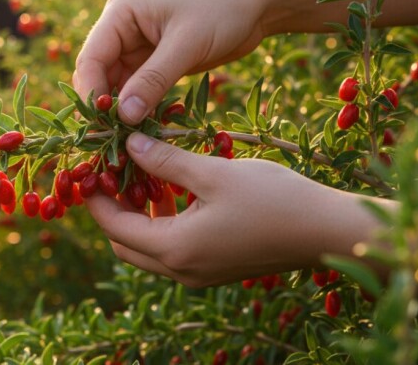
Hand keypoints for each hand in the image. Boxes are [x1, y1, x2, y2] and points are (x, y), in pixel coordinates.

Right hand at [74, 0, 271, 124]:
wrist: (256, 2)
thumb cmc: (221, 10)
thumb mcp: (186, 44)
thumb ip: (153, 80)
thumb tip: (123, 117)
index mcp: (120, 14)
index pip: (91, 59)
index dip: (92, 94)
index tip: (101, 126)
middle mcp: (120, 30)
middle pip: (98, 76)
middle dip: (104, 107)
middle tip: (112, 141)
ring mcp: (135, 48)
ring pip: (116, 88)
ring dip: (120, 113)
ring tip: (127, 141)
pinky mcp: (152, 64)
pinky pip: (136, 92)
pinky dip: (138, 110)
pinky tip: (143, 131)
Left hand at [86, 133, 357, 286]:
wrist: (327, 231)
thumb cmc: (273, 198)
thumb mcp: (212, 173)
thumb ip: (165, 160)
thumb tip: (128, 144)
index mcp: (175, 249)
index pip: (115, 227)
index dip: (96, 198)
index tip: (89, 168)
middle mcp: (181, 270)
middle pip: (126, 244)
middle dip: (113, 210)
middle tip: (111, 172)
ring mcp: (200, 274)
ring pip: (149, 249)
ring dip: (139, 216)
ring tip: (141, 175)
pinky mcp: (217, 269)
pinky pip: (174, 250)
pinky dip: (163, 224)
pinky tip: (173, 191)